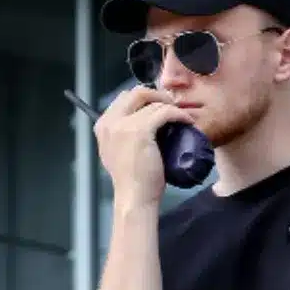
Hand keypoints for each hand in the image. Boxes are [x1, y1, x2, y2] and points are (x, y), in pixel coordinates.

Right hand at [93, 86, 191, 209]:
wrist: (134, 197)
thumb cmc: (131, 179)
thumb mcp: (117, 152)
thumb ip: (121, 135)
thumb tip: (139, 121)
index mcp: (102, 126)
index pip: (124, 98)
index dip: (144, 99)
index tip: (159, 105)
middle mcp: (109, 122)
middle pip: (136, 93)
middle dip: (157, 95)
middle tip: (171, 106)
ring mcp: (123, 125)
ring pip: (152, 101)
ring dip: (170, 106)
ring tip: (181, 116)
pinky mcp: (140, 130)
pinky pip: (164, 111)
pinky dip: (178, 114)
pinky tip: (186, 121)